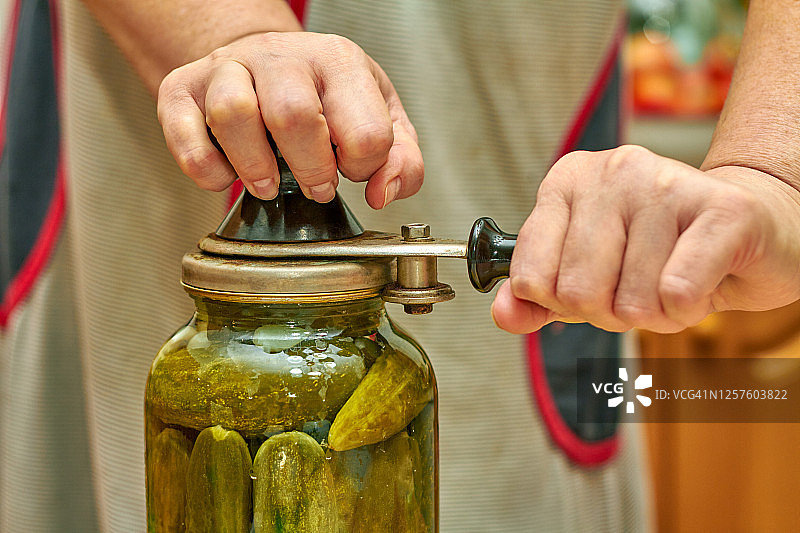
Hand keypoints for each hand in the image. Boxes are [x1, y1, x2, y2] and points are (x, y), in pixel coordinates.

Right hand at [157, 32, 422, 207]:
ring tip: (270, 184)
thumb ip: (401, 160)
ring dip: (255, 168)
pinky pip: (185, 134)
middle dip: (310, 169)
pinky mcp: (182, 88)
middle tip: (316, 187)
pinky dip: (207, 169)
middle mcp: (281, 55)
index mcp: (338, 62)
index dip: (362, 168)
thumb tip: (384, 193)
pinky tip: (229, 171)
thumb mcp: (381, 118)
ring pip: (233, 114)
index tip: (350, 171)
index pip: (365, 130)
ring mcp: (227, 67)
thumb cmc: (325, 95)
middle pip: (293, 115)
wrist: (264, 59)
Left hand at [491, 145, 799, 333]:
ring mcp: (666, 182)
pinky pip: (676, 293)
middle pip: (577, 293)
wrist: (751, 232)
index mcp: (567, 180)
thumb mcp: (587, 271)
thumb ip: (539, 296)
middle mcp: (613, 170)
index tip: (587, 287)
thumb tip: (505, 315)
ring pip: (632, 302)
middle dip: (610, 313)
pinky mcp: (722, 208)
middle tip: (638, 288)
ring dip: (655, 314)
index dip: (558, 303)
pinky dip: (686, 310)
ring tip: (674, 280)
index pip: (529, 275)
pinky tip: (700, 282)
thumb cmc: (661, 254)